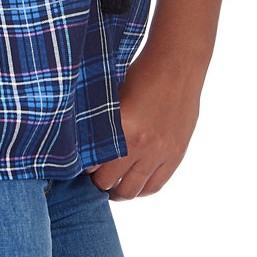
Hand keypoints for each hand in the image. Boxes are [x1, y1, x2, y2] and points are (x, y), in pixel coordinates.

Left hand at [86, 46, 203, 199]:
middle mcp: (140, 144)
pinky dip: (141, 190)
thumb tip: (85, 145)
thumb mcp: (114, 97)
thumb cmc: (141, 73)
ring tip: (111, 187)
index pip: (92, 165)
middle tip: (93, 178)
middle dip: (97, 183)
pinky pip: (155, 186)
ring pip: (132, 190)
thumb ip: (102, 124)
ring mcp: (160, 152)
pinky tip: (133, 185)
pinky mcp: (176, 154)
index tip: (79, 166)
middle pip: (109, 183)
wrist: (177, 64)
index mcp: (120, 127)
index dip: (83, 168)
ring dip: (118, 192)